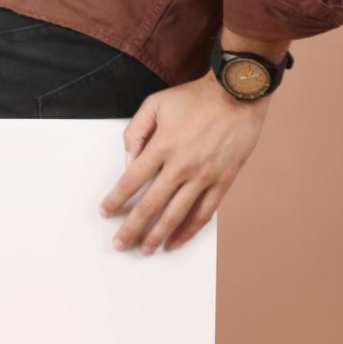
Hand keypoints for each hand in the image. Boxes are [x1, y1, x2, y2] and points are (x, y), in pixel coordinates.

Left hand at [97, 70, 272, 253]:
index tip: (105, 212)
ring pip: (176, 215)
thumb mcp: (155, 104)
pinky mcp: (223, 182)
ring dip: (158, 236)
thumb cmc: (195, 97)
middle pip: (151, 205)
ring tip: (145, 250)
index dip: (116, 199)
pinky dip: (188, 231)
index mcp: (162, 145)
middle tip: (119, 244)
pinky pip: (204, 214)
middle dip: (132, 228)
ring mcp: (204, 176)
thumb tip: (128, 162)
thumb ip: (135, 132)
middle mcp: (181, 165)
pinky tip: (176, 242)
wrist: (237, 94)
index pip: (131, 180)